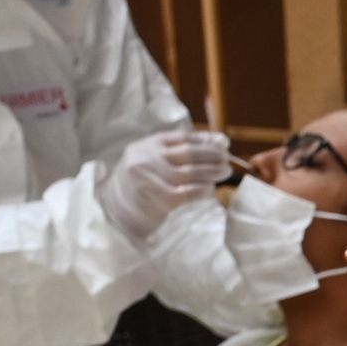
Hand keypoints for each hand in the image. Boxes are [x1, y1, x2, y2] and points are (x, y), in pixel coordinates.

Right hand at [97, 126, 236, 240]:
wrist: (118, 207)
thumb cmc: (146, 181)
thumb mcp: (160, 159)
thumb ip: (186, 148)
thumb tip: (221, 141)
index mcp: (149, 143)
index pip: (183, 138)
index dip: (207, 143)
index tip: (223, 148)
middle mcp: (147, 157)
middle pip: (188, 154)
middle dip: (212, 157)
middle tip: (228, 163)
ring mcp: (148, 177)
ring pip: (188, 173)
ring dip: (210, 174)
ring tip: (223, 174)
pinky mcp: (153, 197)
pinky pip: (184, 193)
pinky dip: (201, 191)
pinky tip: (210, 190)